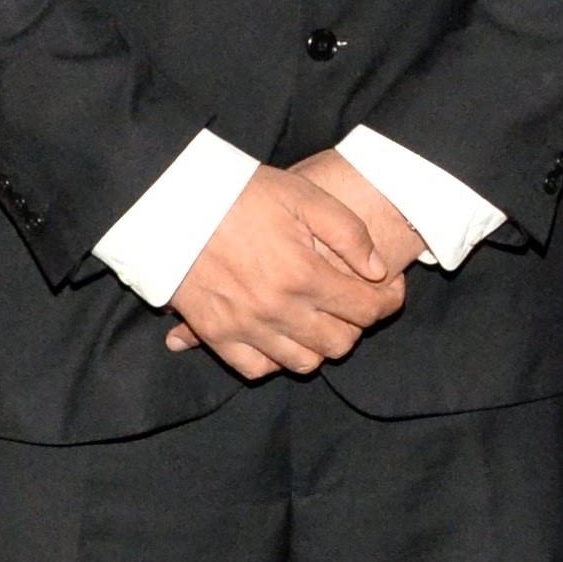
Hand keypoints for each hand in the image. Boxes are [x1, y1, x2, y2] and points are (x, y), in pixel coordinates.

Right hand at [163, 154, 409, 378]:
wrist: (173, 200)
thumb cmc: (241, 192)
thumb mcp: (302, 195)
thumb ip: (348, 233)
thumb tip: (377, 270)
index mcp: (302, 274)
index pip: (368, 310)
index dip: (389, 301)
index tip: (389, 289)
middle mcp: (276, 309)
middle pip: (341, 343)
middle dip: (357, 323)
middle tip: (352, 300)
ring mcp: (244, 326)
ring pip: (303, 362)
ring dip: (319, 343)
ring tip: (318, 317)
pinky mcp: (215, 333)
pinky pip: (256, 368)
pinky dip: (275, 359)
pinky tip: (281, 335)